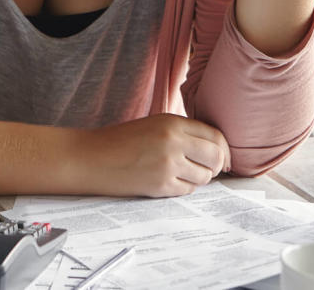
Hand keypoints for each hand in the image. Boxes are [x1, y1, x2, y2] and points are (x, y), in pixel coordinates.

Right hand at [80, 114, 231, 196]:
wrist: (90, 158)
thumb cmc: (120, 141)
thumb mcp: (154, 124)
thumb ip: (183, 132)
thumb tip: (215, 149)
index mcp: (172, 123)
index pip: (215, 136)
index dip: (224, 149)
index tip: (223, 158)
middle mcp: (173, 142)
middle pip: (216, 157)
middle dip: (216, 166)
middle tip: (207, 169)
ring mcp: (167, 165)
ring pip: (204, 177)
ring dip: (199, 178)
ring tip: (183, 174)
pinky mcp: (159, 185)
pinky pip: (187, 190)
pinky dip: (184, 188)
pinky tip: (170, 181)